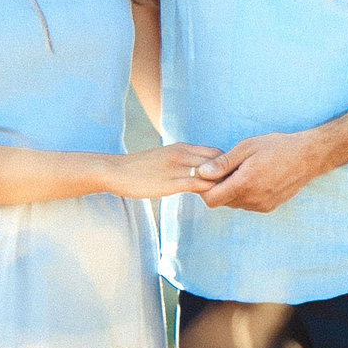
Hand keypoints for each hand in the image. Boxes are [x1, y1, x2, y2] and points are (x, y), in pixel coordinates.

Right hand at [103, 142, 223, 199]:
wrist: (114, 171)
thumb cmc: (138, 168)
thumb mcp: (163, 157)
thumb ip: (181, 160)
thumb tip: (196, 169)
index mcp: (181, 147)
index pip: (215, 151)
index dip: (226, 164)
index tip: (228, 178)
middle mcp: (181, 153)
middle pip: (218, 160)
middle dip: (228, 173)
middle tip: (233, 188)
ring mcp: (176, 168)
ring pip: (211, 173)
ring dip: (221, 184)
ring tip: (226, 196)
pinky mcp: (170, 183)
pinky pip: (198, 185)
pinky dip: (209, 191)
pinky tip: (212, 200)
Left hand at [192, 130, 331, 213]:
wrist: (308, 157)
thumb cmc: (277, 147)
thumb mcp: (247, 147)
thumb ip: (223, 162)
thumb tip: (201, 172)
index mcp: (244, 184)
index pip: (211, 199)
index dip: (204, 188)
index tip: (208, 173)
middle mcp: (252, 200)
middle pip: (221, 202)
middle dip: (217, 187)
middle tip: (225, 168)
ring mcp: (261, 206)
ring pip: (233, 204)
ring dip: (230, 191)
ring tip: (240, 171)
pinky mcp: (268, 207)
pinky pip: (246, 204)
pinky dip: (243, 194)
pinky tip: (252, 178)